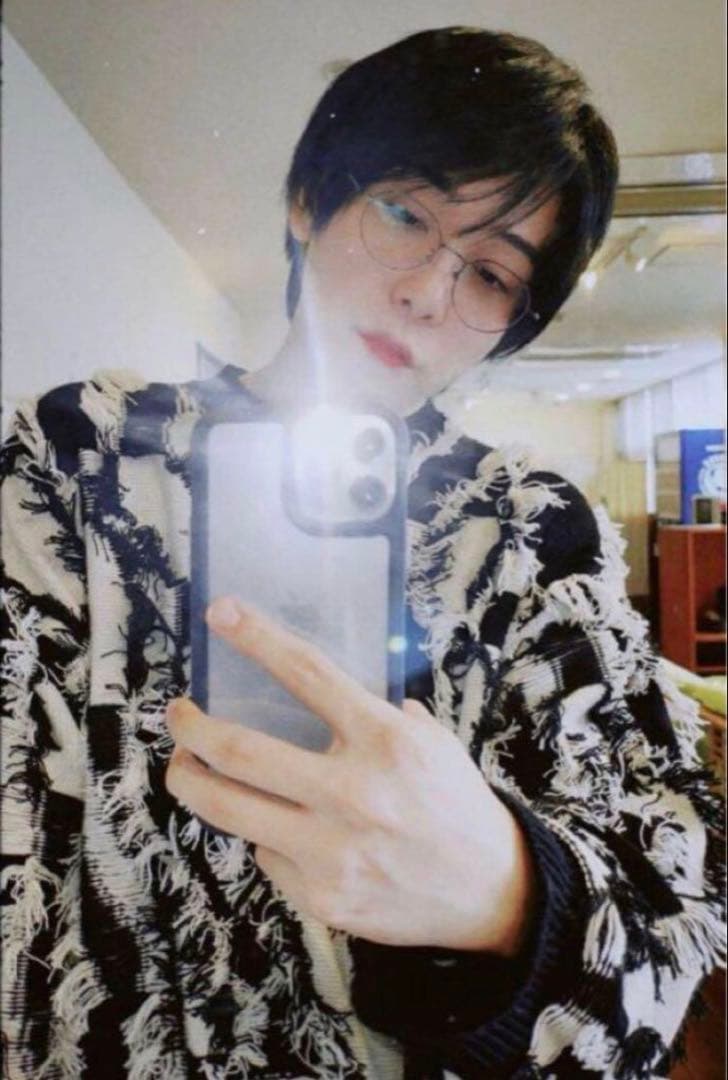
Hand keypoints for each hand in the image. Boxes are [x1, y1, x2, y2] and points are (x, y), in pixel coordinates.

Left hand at [165, 596, 535, 953]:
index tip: (220, 612)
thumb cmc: (454, 803)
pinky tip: (276, 827)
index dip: (257, 638)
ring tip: (184, 765)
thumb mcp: (431, 740)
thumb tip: (316, 687)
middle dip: (190, 727)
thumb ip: (377, 712)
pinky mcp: (321, 896)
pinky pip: (264, 853)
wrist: (489, 890)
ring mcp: (332, 850)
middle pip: (239, 751)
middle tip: (177, 715)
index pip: (307, 674)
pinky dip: (260, 832)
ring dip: (191, 780)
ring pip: (227, 809)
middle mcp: (353, 793)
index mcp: (385, 741)